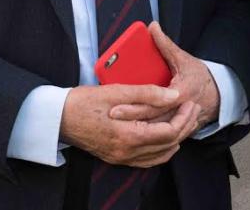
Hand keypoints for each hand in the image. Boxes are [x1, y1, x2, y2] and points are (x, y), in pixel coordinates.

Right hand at [60, 83, 197, 167]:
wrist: (58, 117)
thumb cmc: (84, 101)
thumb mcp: (118, 91)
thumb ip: (148, 94)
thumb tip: (174, 95)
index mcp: (128, 136)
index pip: (168, 133)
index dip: (183, 117)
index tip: (189, 102)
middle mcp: (126, 152)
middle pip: (167, 145)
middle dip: (184, 126)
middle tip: (191, 108)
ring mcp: (121, 157)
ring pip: (159, 155)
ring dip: (175, 138)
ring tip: (183, 119)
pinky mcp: (116, 157)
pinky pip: (147, 159)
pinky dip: (161, 149)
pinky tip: (165, 137)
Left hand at [109, 22, 220, 130]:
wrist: (217, 94)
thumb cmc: (199, 76)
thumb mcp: (183, 59)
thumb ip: (165, 44)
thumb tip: (152, 27)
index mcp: (181, 93)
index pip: (154, 103)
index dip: (135, 107)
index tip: (116, 108)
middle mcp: (181, 110)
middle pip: (152, 120)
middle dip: (130, 120)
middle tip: (110, 116)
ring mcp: (181, 123)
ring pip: (155, 131)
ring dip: (137, 130)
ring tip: (116, 128)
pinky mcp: (179, 130)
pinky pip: (161, 136)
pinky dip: (147, 137)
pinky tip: (132, 136)